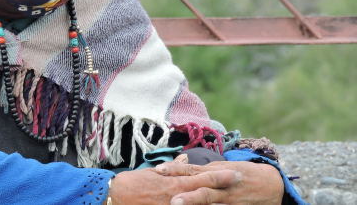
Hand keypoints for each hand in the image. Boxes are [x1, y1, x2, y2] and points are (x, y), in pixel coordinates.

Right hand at [108, 164, 240, 204]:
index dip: (220, 175)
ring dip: (218, 202)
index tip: (235, 172)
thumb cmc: (134, 183)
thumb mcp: (153, 173)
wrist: (117, 196)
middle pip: (207, 189)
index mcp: (175, 181)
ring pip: (201, 204)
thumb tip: (186, 159)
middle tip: (242, 180)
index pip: (202, 176)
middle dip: (225, 186)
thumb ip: (173, 168)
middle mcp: (178, 193)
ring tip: (235, 200)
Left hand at [155, 160, 283, 204]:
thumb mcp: (220, 168)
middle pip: (199, 186)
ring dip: (196, 203)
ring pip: (210, 200)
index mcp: (213, 170)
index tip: (157, 169)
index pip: (189, 169)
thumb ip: (201, 170)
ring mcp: (229, 197)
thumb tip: (181, 166)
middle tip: (170, 198)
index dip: (174, 169)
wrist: (271, 183)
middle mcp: (220, 182)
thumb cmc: (241, 173)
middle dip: (185, 192)